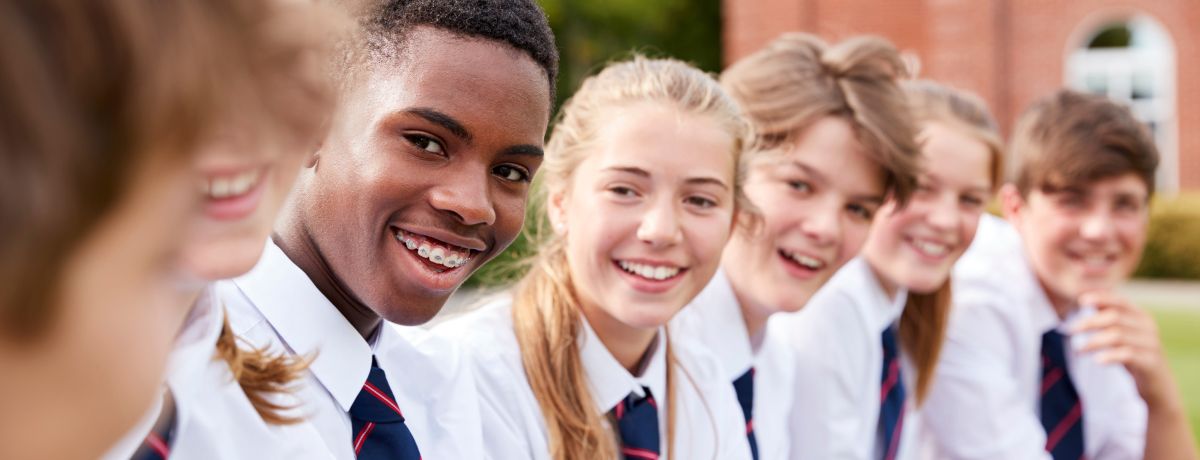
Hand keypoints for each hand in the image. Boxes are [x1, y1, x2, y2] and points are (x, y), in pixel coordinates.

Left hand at [1070, 290, 1172, 404]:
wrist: (1158, 385)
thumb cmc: (1134, 355)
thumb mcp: (1121, 335)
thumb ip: (1107, 319)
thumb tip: (1084, 299)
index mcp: (1141, 316)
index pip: (1120, 301)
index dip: (1101, 298)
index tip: (1081, 300)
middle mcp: (1148, 326)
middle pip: (1115, 317)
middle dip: (1089, 322)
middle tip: (1070, 330)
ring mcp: (1151, 343)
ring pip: (1118, 336)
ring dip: (1094, 342)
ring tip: (1078, 350)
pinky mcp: (1151, 361)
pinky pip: (1128, 354)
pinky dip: (1110, 356)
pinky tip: (1097, 360)